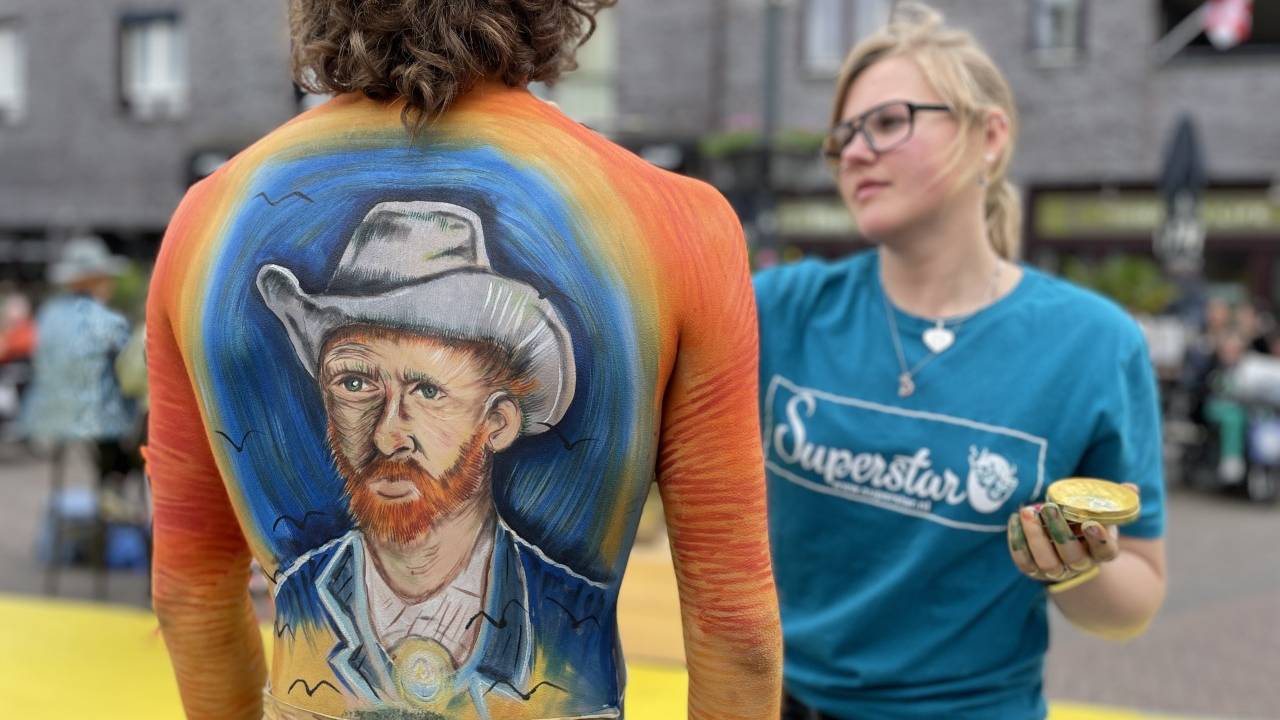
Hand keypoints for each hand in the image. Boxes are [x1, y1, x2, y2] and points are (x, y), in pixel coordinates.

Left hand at [1005, 483, 1136, 582]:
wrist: (1068, 547)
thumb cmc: (1087, 522)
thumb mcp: (1104, 512)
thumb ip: (1117, 500)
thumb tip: (1131, 487)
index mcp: (1102, 552)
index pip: (1106, 551)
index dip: (1100, 540)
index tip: (1091, 523)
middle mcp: (1080, 565)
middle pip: (1072, 555)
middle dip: (1059, 531)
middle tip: (1049, 507)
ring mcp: (1057, 570)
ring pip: (1046, 561)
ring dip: (1035, 536)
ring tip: (1027, 512)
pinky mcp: (1034, 570)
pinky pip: (1024, 561)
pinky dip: (1017, 542)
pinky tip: (1014, 519)